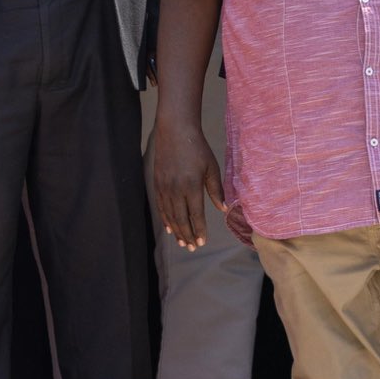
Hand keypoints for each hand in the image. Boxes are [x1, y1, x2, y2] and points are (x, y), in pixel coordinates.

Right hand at [151, 115, 226, 251]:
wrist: (174, 131)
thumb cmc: (197, 148)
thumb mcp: (212, 168)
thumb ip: (216, 190)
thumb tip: (223, 209)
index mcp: (191, 186)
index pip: (195, 215)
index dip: (199, 230)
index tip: (202, 242)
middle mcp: (175, 189)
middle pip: (180, 218)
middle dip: (187, 235)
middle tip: (192, 248)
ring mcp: (164, 186)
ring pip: (169, 214)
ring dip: (176, 230)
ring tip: (182, 242)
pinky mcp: (156, 182)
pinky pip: (160, 205)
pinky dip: (164, 218)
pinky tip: (169, 227)